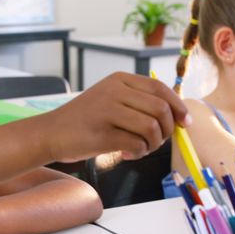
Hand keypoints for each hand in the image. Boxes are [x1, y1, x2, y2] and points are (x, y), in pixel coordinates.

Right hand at [44, 72, 188, 161]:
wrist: (50, 133)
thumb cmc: (84, 121)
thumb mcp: (110, 100)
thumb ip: (138, 102)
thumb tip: (176, 117)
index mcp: (119, 80)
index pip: (160, 89)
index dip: (178, 106)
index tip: (184, 123)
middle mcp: (114, 91)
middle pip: (160, 109)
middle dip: (165, 131)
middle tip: (154, 142)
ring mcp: (108, 111)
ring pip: (151, 127)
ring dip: (152, 144)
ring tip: (140, 148)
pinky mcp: (102, 133)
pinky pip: (137, 144)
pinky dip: (138, 153)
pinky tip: (126, 153)